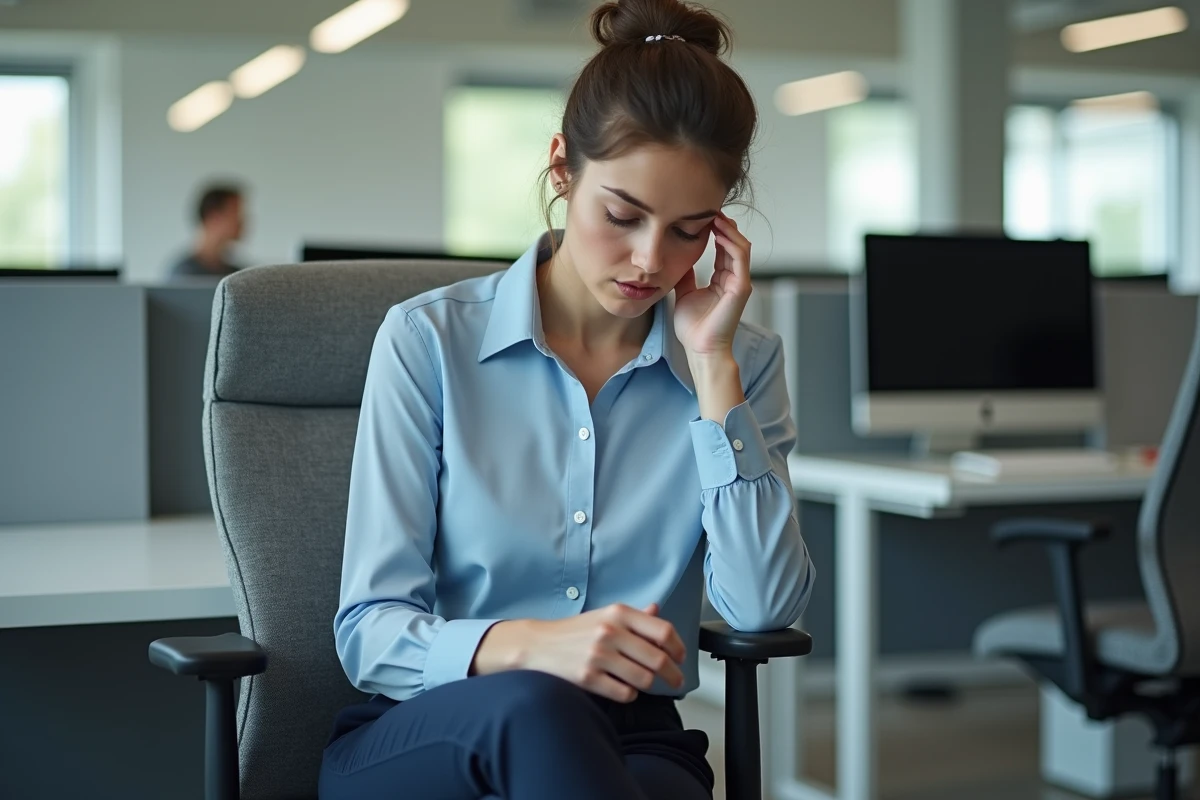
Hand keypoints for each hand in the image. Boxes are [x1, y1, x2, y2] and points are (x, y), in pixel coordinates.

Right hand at [472, 603, 685, 702]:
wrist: (538, 645)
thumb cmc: (575, 631)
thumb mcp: (604, 616)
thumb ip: (634, 616)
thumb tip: (657, 610)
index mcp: (618, 613)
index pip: (663, 630)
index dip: (678, 647)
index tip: (680, 657)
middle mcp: (610, 632)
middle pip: (657, 659)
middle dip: (672, 674)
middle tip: (675, 680)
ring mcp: (599, 655)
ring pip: (644, 679)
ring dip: (648, 685)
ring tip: (642, 682)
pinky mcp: (588, 677)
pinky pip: (625, 693)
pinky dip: (629, 694)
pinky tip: (622, 688)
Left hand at [673, 212, 752, 356]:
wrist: (699, 349)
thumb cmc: (693, 328)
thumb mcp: (684, 293)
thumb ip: (685, 275)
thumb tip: (677, 257)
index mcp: (722, 279)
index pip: (722, 247)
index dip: (714, 230)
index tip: (700, 215)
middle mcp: (734, 278)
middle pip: (734, 242)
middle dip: (723, 224)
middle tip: (709, 207)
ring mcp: (739, 282)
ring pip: (740, 246)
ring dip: (729, 229)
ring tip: (715, 214)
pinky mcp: (741, 288)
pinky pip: (740, 258)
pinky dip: (731, 242)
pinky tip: (719, 231)